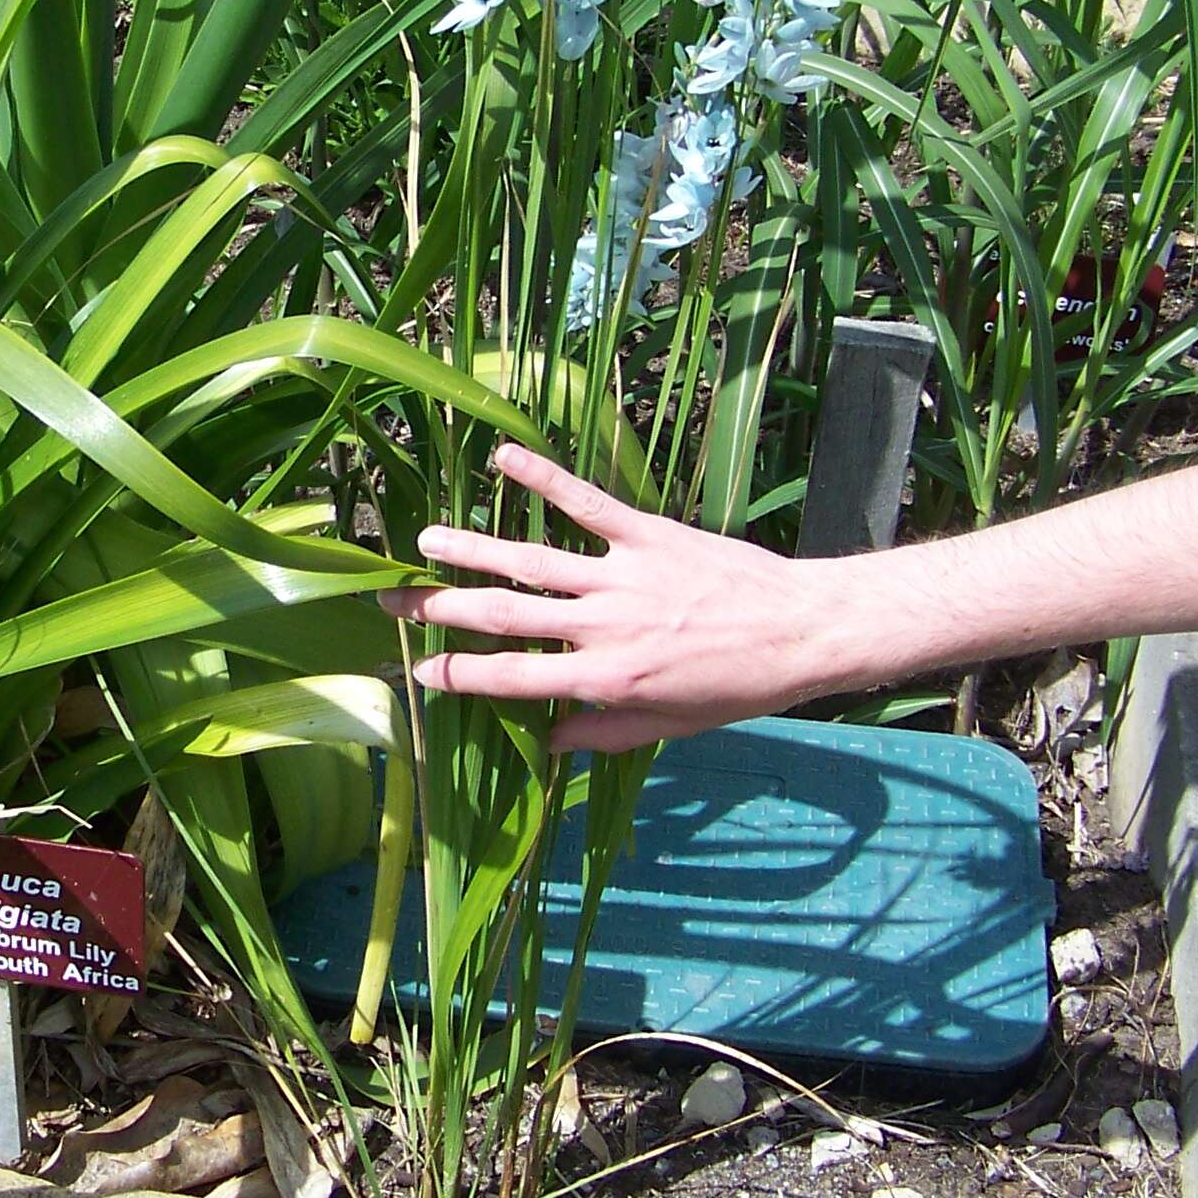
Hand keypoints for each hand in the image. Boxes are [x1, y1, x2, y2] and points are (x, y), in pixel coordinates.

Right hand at [378, 443, 884, 749]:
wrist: (802, 631)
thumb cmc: (738, 686)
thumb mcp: (669, 726)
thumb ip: (603, 733)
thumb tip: (547, 741)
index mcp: (607, 680)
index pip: (514, 680)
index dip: (460, 674)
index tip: (419, 669)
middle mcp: (604, 627)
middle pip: (506, 616)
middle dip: (443, 610)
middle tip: (394, 603)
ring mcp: (622, 576)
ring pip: (532, 560)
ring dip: (473, 549)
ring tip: (426, 540)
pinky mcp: (647, 535)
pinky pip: (587, 503)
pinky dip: (544, 476)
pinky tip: (504, 455)